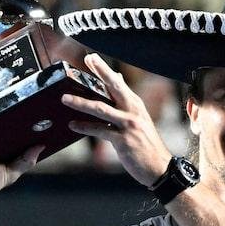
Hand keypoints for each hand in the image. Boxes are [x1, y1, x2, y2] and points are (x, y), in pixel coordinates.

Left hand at [62, 54, 172, 186]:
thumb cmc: (146, 144)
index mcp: (136, 105)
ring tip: (65, 98)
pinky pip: (100, 131)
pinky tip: (73, 125)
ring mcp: (129, 126)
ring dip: (81, 102)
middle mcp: (133, 112)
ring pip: (102, 109)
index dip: (104, 70)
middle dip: (100, 73)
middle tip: (86, 61)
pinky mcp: (123, 140)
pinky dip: (85, 127)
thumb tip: (117, 80)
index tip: (91, 58)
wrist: (159, 167)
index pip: (118, 83)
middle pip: (114, 88)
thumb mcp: (139, 119)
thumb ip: (126, 100)